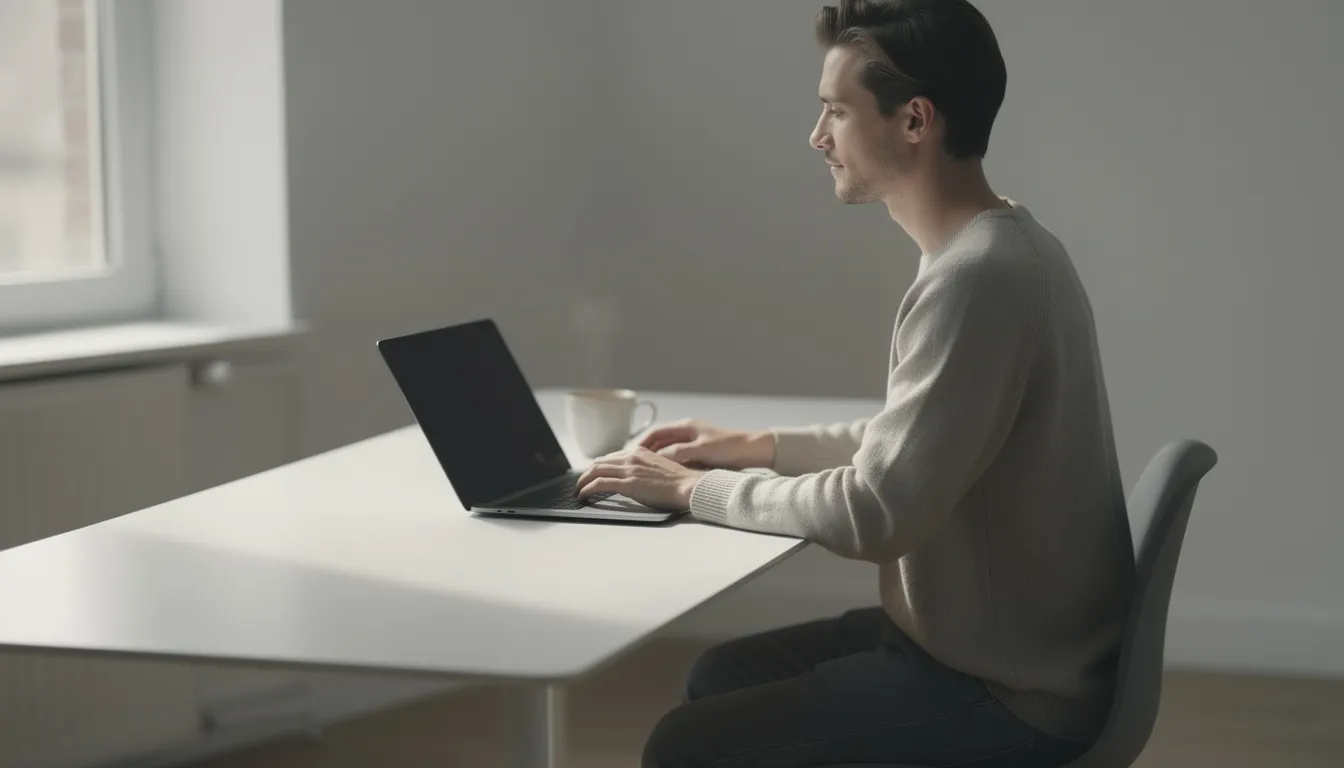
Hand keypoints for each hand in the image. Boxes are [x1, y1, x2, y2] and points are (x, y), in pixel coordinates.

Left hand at [576, 447, 705, 510]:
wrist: (688, 486)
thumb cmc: (679, 482)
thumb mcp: (659, 468)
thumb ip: (644, 469)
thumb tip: (634, 478)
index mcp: (640, 452)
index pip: (611, 457)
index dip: (598, 466)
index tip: (592, 474)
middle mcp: (632, 457)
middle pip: (600, 462)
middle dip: (586, 473)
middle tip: (580, 483)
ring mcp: (629, 469)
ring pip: (595, 471)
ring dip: (582, 481)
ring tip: (577, 491)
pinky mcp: (628, 483)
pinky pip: (599, 484)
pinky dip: (587, 489)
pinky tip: (583, 496)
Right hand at [639, 419, 775, 469]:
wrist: (754, 451)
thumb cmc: (729, 447)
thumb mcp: (700, 450)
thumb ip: (677, 453)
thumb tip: (656, 459)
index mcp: (686, 427)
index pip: (655, 432)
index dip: (641, 443)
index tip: (631, 455)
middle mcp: (688, 433)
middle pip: (660, 442)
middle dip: (646, 453)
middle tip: (634, 466)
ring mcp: (694, 444)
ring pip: (668, 452)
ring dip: (658, 461)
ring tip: (646, 473)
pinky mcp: (701, 454)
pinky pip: (679, 459)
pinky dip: (670, 466)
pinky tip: (666, 476)